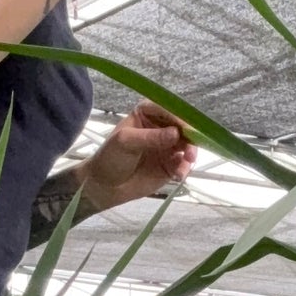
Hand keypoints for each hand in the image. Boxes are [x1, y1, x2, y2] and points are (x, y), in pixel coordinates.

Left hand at [80, 103, 197, 209]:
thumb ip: (151, 137)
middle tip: (190, 149)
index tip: (186, 128)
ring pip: (187, 145)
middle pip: (182, 126)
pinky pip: (184, 164)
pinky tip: (178, 175)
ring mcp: (167, 146)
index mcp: (147, 113)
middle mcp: (161, 127)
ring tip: (187, 162)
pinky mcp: (171, 164)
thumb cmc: (110, 157)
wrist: (105, 186)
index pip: (167, 110)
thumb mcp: (126, 142)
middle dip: (190, 136)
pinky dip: (185, 168)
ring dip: (190, 152)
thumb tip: (175, 133)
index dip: (179, 117)